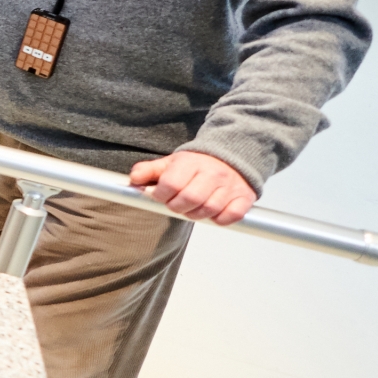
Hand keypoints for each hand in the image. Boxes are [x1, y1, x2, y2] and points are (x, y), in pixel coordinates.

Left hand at [129, 150, 257, 225]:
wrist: (231, 158)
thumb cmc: (197, 165)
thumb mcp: (170, 163)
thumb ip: (149, 171)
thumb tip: (133, 180)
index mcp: (191, 163)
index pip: (171, 184)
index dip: (161, 195)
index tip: (160, 196)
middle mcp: (213, 173)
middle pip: (190, 198)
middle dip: (177, 207)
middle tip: (175, 205)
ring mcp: (230, 186)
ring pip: (209, 209)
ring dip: (196, 214)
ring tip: (192, 208)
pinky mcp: (244, 198)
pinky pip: (230, 216)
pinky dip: (219, 220)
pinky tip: (212, 213)